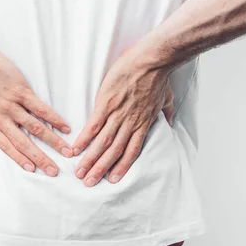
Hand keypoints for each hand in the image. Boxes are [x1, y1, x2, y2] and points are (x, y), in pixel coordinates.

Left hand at [0, 45, 72, 175]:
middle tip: (54, 170)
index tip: (33, 170)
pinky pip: (40, 108)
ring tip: (66, 151)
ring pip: (36, 128)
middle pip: (24, 143)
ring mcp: (12, 105)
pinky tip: (65, 127)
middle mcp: (2, 118)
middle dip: (41, 159)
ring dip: (53, 141)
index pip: (6, 147)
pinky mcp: (21, 91)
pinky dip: (54, 119)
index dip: (20, 159)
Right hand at [72, 47, 173, 186]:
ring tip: (80, 173)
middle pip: (114, 152)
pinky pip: (93, 125)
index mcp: (143, 124)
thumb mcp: (166, 98)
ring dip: (91, 160)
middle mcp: (129, 124)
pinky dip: (84, 139)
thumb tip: (169, 121)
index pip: (132, 151)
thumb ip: (166, 112)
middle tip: (89, 184)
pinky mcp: (105, 104)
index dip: (122, 167)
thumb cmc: (159, 77)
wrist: (152, 61)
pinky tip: (75, 149)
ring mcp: (117, 115)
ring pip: (102, 143)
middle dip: (101, 169)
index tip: (112, 180)